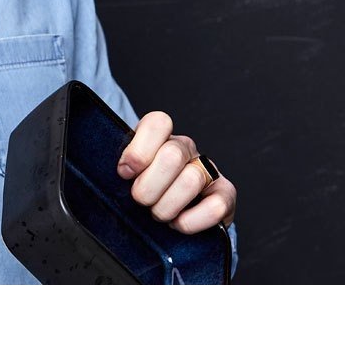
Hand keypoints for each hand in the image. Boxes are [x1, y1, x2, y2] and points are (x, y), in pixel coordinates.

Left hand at [117, 111, 236, 232]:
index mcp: (160, 136)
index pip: (158, 123)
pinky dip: (191, 221)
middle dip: (149, 186)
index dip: (139, 151)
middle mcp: (186, 148)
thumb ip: (121, 166)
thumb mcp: (126, 174)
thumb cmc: (141, 190)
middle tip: (140, 200)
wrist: (168, 214)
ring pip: (191, 180)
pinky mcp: (225, 195)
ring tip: (158, 213)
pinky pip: (216, 206)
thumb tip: (122, 170)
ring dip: (167, 206)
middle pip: (172, 155)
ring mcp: (208, 170)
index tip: (124, 173)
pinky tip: (178, 223)